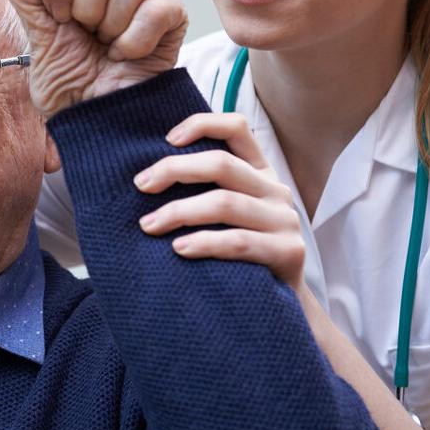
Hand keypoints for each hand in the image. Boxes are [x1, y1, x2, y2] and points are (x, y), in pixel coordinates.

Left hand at [3, 0, 187, 116]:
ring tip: (105, 42)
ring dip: (111, 23)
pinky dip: (134, 42)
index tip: (57, 18)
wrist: (95, 117)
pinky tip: (126, 54)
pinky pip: (156, 8)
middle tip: (84, 32)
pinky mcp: (173, 11)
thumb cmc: (66, 75)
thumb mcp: (33, 32)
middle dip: (83, 7)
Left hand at [135, 112, 305, 290]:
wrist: (281, 305)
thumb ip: (204, 190)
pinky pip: (238, 242)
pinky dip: (205, 243)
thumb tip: (146, 176)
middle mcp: (275, 190)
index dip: (202, 124)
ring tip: (149, 225)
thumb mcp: (227, 215)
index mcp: (260, 172)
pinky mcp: (288, 251)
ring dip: (180, 211)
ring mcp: (284, 220)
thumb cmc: (239, 255)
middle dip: (174, 170)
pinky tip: (178, 249)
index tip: (166, 139)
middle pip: (222, 164)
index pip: (236, 128)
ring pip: (225, 203)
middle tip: (140, 186)